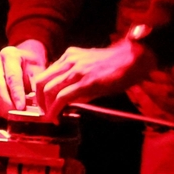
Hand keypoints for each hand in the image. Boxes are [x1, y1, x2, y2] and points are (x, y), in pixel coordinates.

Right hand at [0, 40, 48, 116]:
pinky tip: (4, 112)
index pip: (12, 76)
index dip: (16, 94)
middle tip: (18, 115)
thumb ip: (36, 87)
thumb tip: (33, 105)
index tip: (21, 107)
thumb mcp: (40, 73)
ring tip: (15, 115)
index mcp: (10, 55)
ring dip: (0, 109)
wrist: (25, 62)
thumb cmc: (33, 68)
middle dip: (6, 104)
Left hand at [31, 37, 157, 116]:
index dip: (40, 91)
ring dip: (46, 107)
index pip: (46, 74)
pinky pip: (62, 97)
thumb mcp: (90, 67)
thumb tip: (68, 100)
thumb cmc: (116, 65)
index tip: (43, 103)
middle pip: (40, 81)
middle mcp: (69, 60)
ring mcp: (76, 70)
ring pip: (48, 90)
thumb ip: (76, 80)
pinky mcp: (85, 82)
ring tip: (51, 117)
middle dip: (38, 100)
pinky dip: (55, 110)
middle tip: (44, 112)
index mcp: (69, 56)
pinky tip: (56, 118)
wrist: (134, 58)